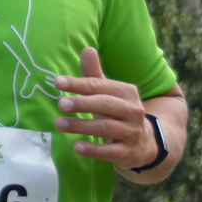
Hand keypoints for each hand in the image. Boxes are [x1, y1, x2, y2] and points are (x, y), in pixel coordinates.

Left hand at [54, 48, 151, 167]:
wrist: (144, 143)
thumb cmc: (118, 113)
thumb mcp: (108, 94)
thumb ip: (95, 75)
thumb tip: (86, 49)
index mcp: (127, 92)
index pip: (100, 86)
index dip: (79, 84)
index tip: (57, 82)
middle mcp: (133, 110)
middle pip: (106, 105)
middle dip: (82, 103)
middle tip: (60, 104)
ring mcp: (132, 132)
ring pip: (105, 128)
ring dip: (81, 126)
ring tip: (59, 124)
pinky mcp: (128, 152)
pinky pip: (110, 151)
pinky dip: (93, 149)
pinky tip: (76, 147)